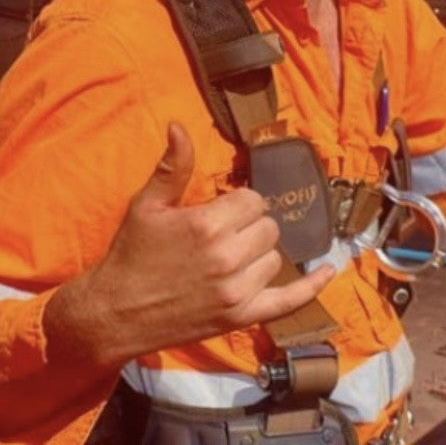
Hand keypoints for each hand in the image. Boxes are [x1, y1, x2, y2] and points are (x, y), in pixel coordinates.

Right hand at [43, 122, 334, 367]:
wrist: (116, 313)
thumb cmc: (130, 255)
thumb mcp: (147, 205)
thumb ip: (173, 166)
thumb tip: (179, 126)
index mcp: (207, 224)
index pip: (253, 200)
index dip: (239, 203)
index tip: (221, 210)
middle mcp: (227, 257)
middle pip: (268, 227)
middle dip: (251, 226)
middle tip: (225, 234)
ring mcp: (237, 291)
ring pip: (275, 258)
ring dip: (260, 254)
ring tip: (232, 258)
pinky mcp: (241, 317)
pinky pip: (289, 300)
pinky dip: (312, 286)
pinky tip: (329, 270)